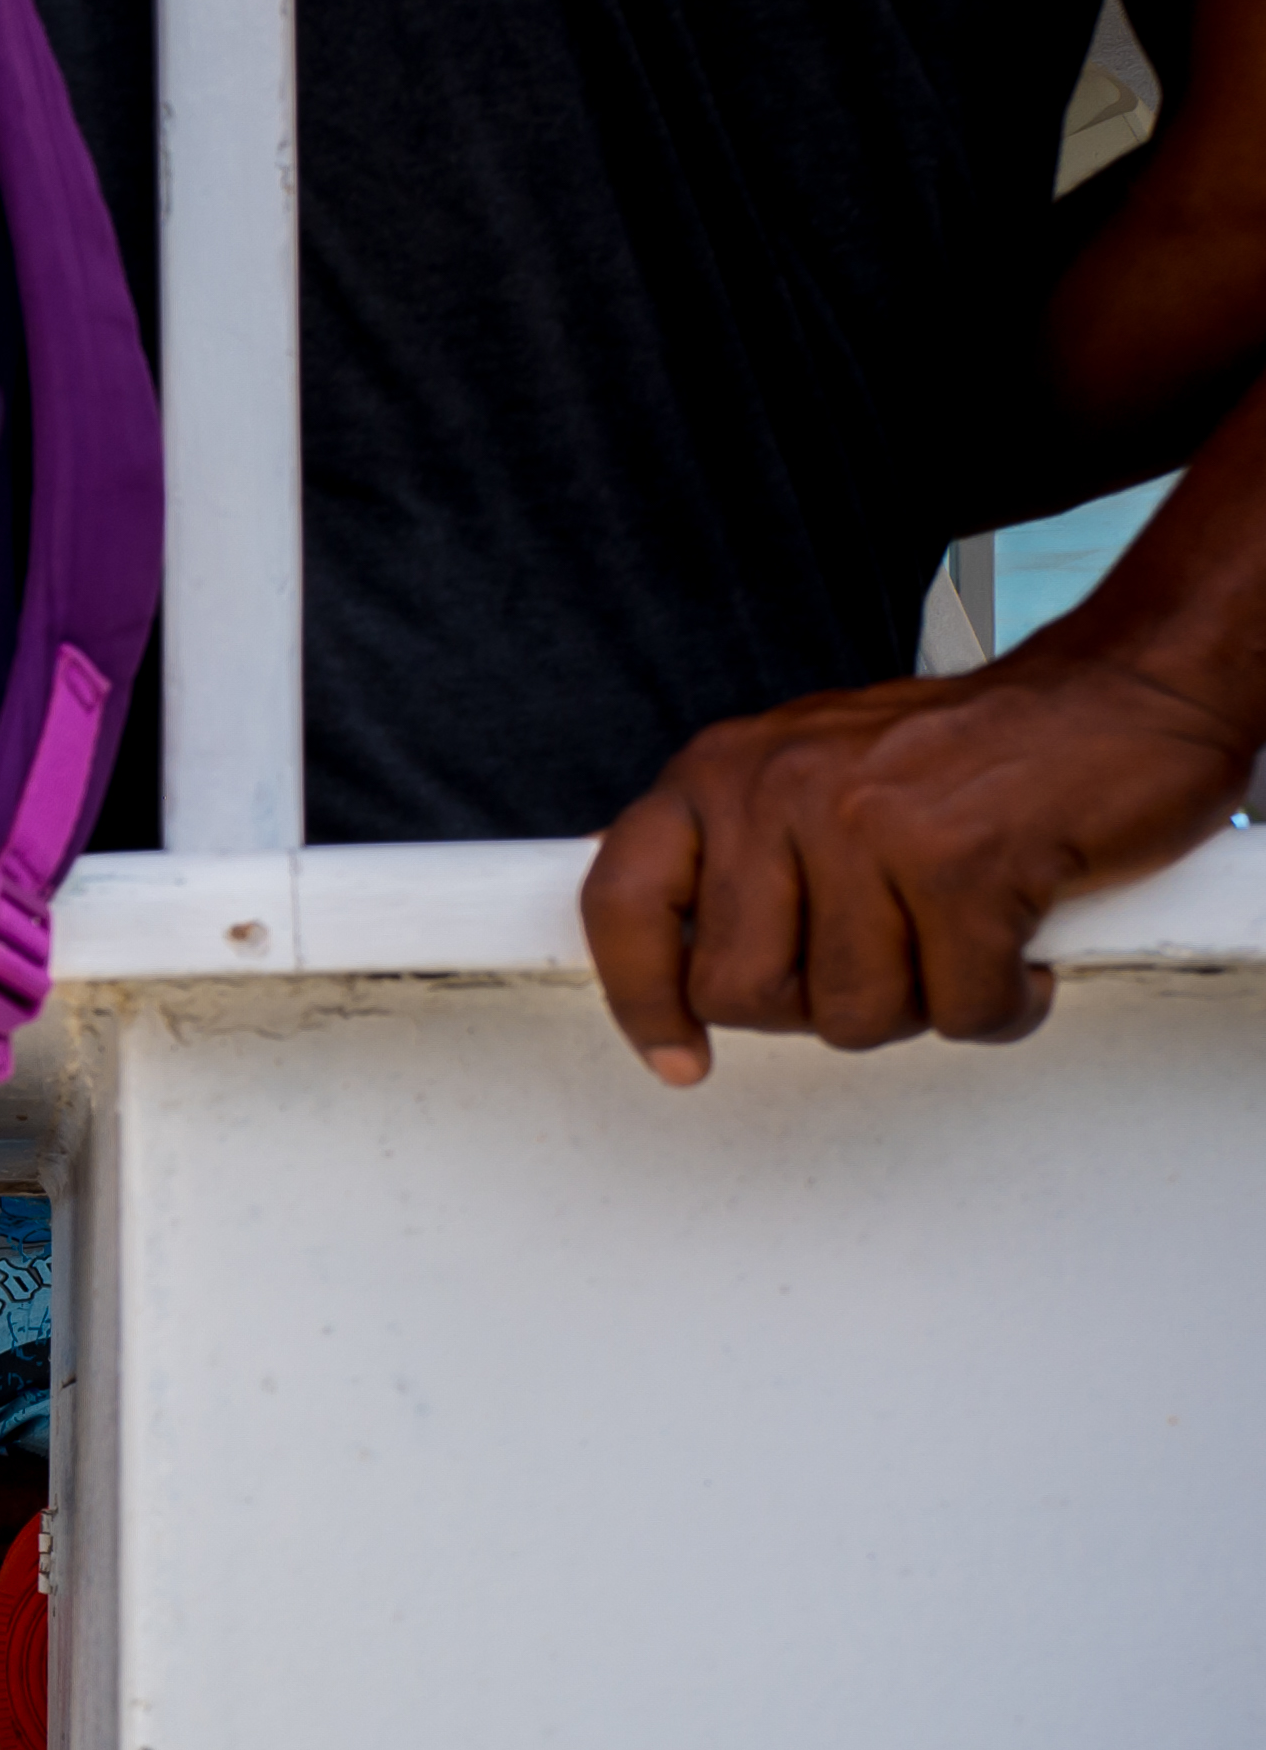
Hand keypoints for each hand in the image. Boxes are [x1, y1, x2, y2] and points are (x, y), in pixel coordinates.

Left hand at [578, 643, 1263, 1080]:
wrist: (1126, 690)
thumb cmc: (971, 754)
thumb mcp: (812, 779)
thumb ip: (738, 862)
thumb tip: (670, 965)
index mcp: (722, 772)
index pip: (622, 902)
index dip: (641, 1000)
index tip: (679, 1058)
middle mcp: (780, 789)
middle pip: (744, 993)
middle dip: (821, 1005)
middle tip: (887, 958)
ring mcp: (869, 825)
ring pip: (851, 1015)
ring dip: (921, 1004)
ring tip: (957, 935)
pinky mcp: (965, 865)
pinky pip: (958, 1010)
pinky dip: (1002, 1005)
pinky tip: (1019, 945)